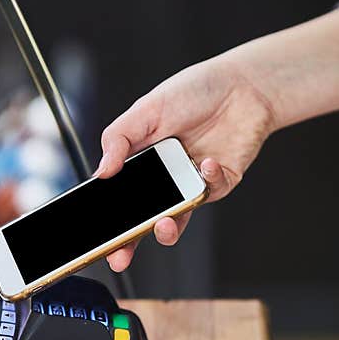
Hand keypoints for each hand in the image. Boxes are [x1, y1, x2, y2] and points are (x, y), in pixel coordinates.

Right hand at [96, 55, 276, 270]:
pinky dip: (207, 180)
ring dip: (169, 227)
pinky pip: (210, 192)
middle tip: (120, 254)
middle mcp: (167, 178)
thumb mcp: (146, 109)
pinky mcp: (220, 182)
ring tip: (163, 223)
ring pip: (178, 218)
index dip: (110, 222)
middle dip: (132, 241)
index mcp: (143, 162)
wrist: (240, 84)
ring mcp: (192, 184)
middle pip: (145, 219)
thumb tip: (102, 172)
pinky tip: (205, 161)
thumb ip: (119, 139)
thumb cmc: (193, 92)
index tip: (97, 241)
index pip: (121, 199)